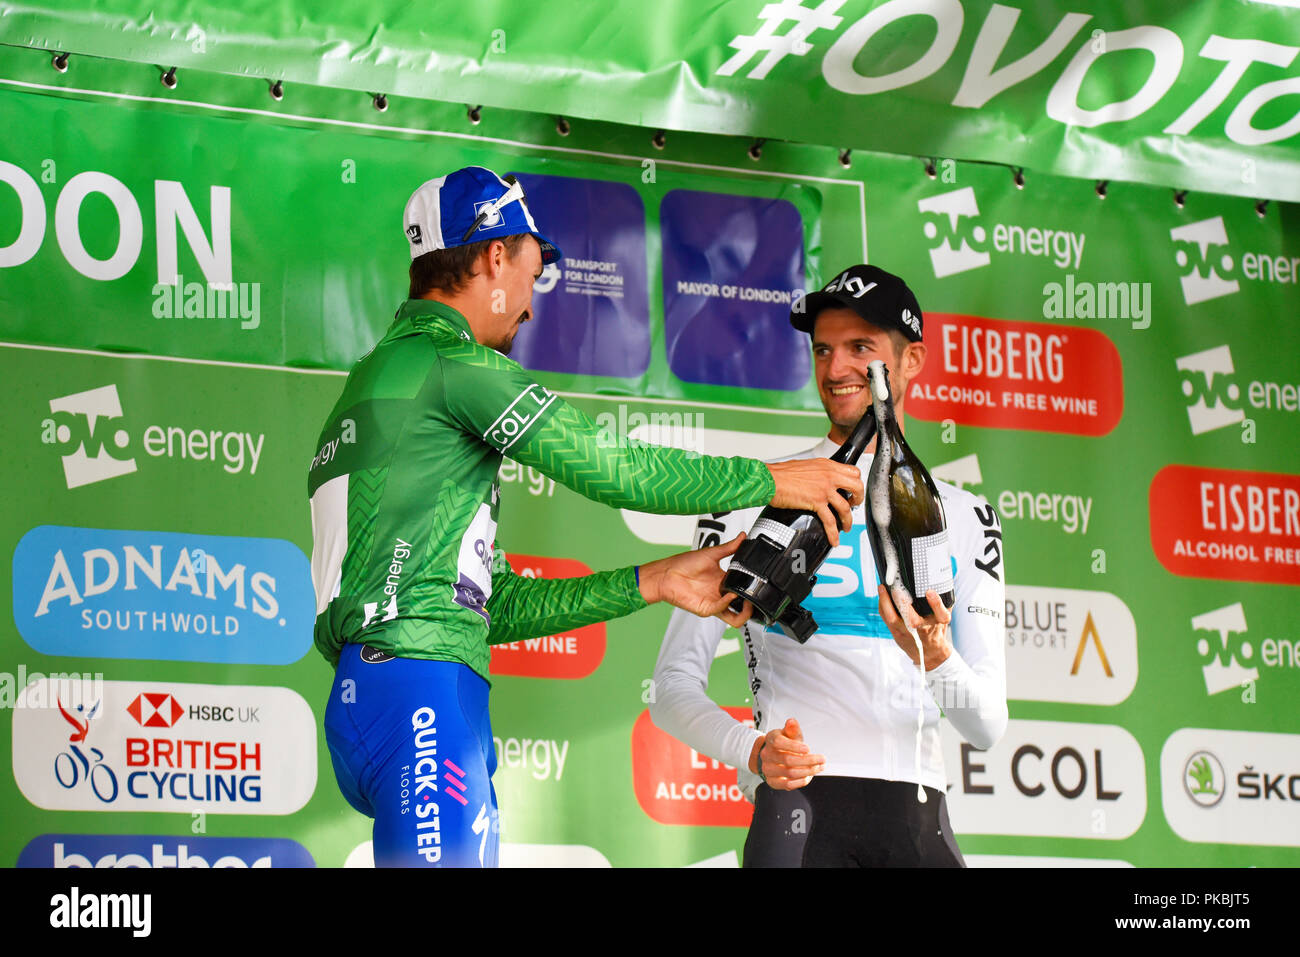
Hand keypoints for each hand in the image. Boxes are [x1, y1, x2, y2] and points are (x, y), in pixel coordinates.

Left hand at [638, 533, 753, 627]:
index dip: (753, 590)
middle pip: (742, 609)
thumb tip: (743, 536)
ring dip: (744, 612)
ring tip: (748, 601)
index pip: (744, 590)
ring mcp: (714, 603)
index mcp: (724, 582)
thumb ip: (730, 548)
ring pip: (735, 618)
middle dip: (753, 606)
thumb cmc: (684, 564)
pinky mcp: (706, 609)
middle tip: (756, 595)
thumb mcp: (711, 553)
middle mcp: (721, 595)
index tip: (760, 582)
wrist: (667, 573)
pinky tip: (730, 594)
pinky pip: (722, 611)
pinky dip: (728, 603)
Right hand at [747, 718, 823, 789]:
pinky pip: (787, 785)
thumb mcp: (788, 734)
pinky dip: (801, 781)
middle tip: (822, 759)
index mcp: (770, 740)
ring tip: (819, 767)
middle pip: (788, 760)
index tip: (808, 748)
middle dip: (808, 760)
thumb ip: (792, 729)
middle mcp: (766, 755)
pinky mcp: (772, 782)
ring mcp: (768, 769)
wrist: (772, 755)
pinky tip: (809, 776)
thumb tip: (792, 721)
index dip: (794, 746)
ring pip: (790, 773)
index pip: (778, 743)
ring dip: (808, 771)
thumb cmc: (784, 743)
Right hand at [767, 458, 863, 547]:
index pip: (853, 471)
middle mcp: (829, 476)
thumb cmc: (781, 473)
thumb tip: (820, 479)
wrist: (770, 479)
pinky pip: (830, 521)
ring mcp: (824, 489)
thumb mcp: (806, 466)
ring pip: (846, 507)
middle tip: (854, 505)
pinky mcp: (816, 502)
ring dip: (848, 520)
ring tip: (846, 526)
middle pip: (857, 486)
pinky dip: (834, 533)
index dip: (856, 482)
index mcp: (827, 465)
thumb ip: (818, 472)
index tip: (852, 490)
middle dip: (859, 499)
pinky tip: (834, 539)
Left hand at [877, 586, 952, 670]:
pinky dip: (883, 606)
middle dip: (902, 603)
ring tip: (882, 587)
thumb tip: (936, 582)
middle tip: (896, 587)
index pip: (941, 615)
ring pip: (893, 618)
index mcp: (938, 623)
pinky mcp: (897, 634)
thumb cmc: (935, 629)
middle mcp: (923, 629)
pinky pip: (886, 618)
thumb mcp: (942, 616)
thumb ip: (942, 601)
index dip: (936, 603)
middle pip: (912, 620)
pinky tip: (881, 595)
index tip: (930, 592)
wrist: (929, 652)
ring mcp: (908, 633)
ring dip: (885, 602)